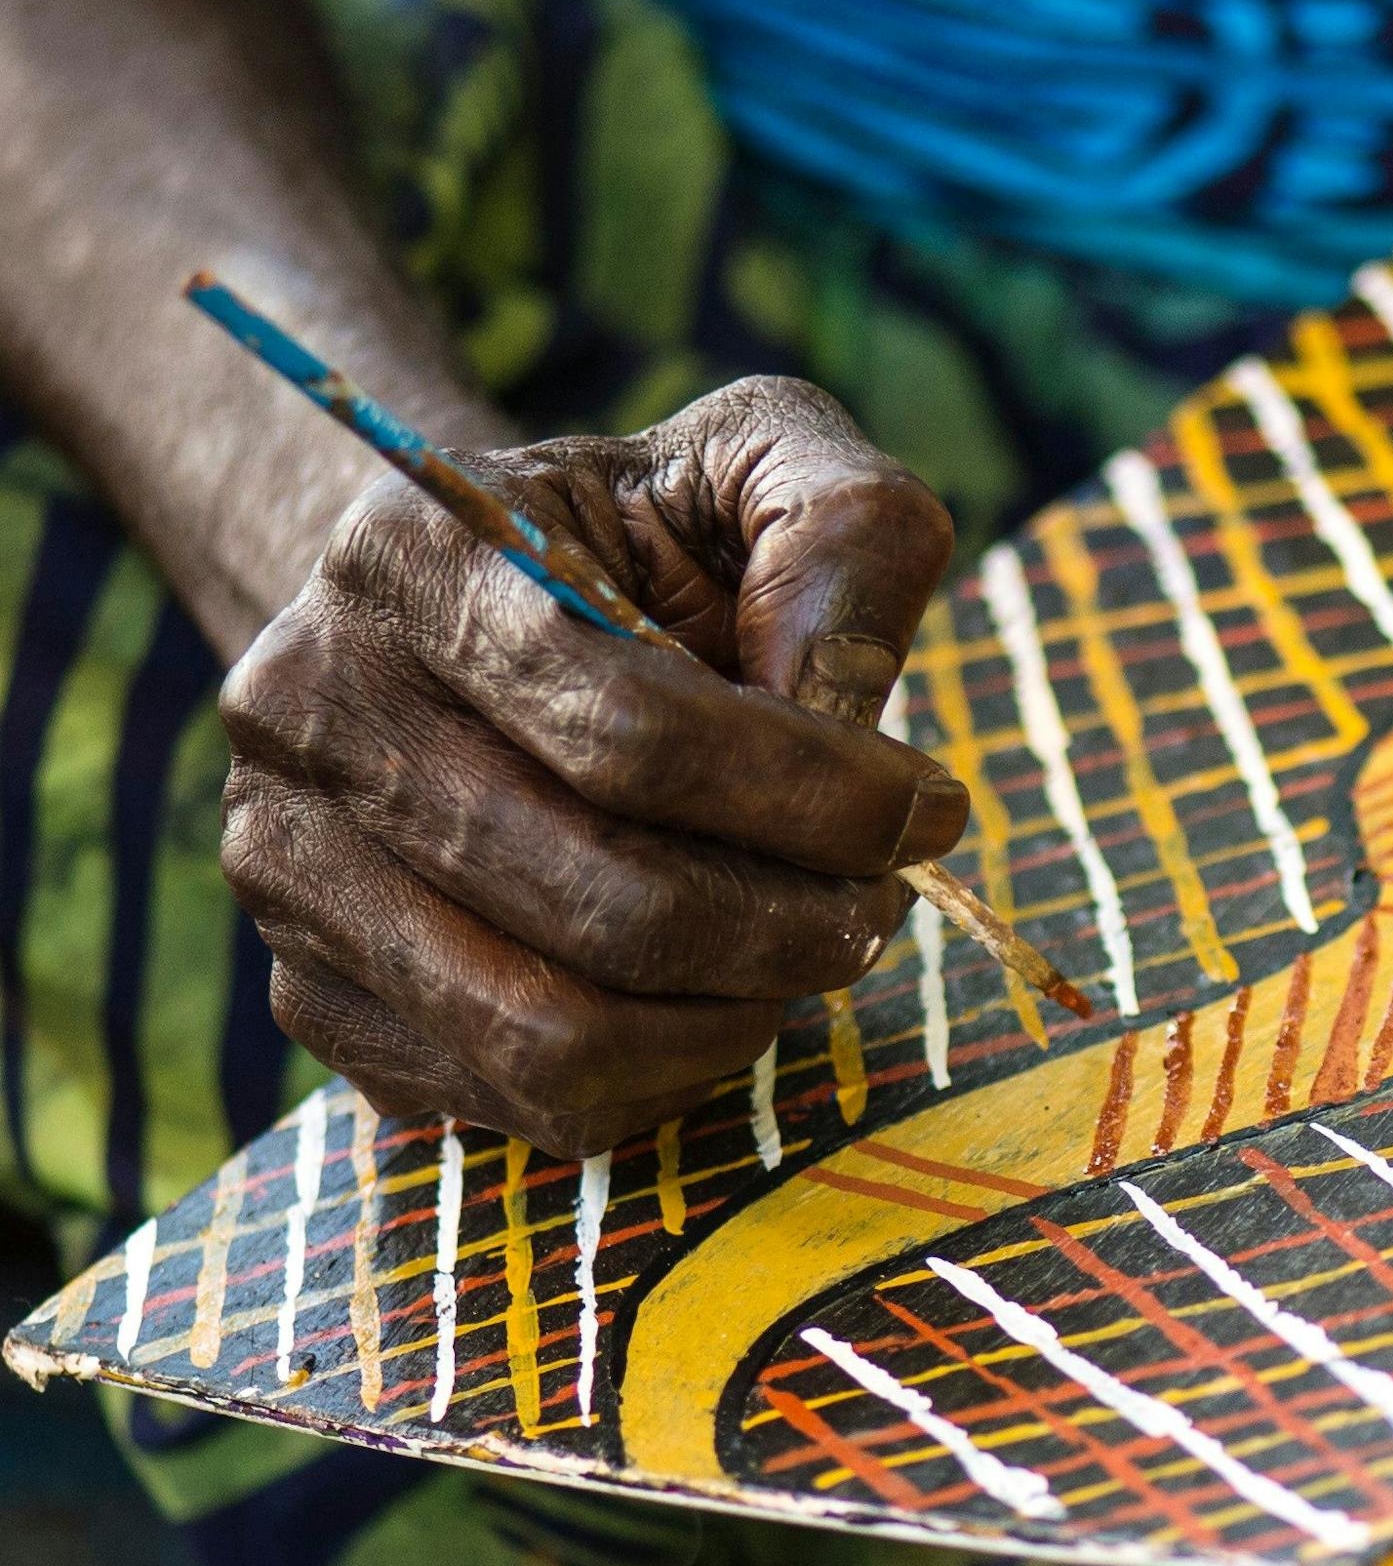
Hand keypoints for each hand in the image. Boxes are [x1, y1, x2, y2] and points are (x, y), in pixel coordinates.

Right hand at [218, 376, 967, 1155]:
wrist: (451, 606)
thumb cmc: (631, 541)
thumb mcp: (753, 462)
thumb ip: (842, 535)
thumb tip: (850, 718)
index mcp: (413, 558)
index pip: (634, 732)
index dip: (814, 797)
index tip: (932, 807)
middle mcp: (311, 712)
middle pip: (598, 900)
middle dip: (787, 926)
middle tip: (879, 909)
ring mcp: (287, 868)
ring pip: (550, 1033)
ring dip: (730, 1021)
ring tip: (803, 952)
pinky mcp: (313, 991)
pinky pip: (517, 1103)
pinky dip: (656, 1075)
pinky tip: (710, 994)